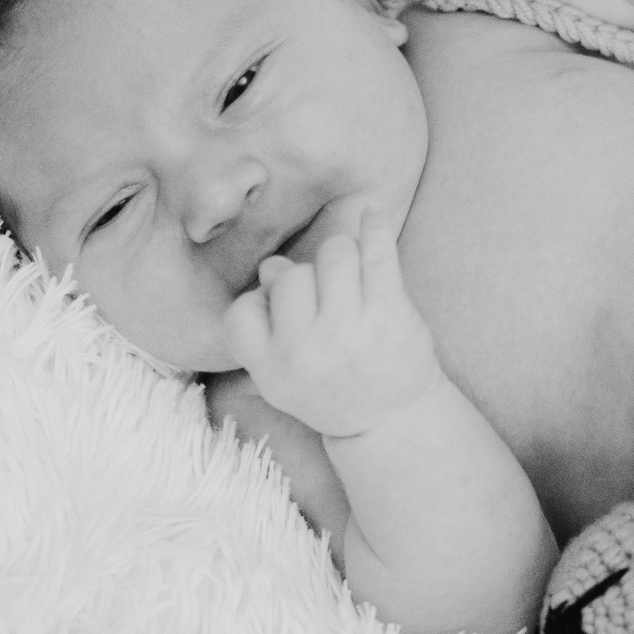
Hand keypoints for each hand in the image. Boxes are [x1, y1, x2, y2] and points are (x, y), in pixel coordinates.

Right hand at [221, 208, 446, 438]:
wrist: (393, 420)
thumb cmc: (332, 388)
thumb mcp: (282, 376)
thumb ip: (264, 325)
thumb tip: (272, 267)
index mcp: (272, 369)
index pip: (241, 312)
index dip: (258, 302)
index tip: (278, 310)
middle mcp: (308, 352)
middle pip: (291, 276)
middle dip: (307, 278)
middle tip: (327, 302)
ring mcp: (350, 332)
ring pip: (334, 254)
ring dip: (341, 256)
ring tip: (350, 276)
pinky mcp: (390, 314)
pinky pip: (378, 253)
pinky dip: (375, 226)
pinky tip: (372, 213)